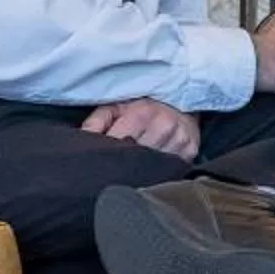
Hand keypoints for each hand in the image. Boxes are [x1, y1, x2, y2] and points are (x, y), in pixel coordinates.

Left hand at [79, 96, 200, 158]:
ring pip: (155, 167)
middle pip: (137, 158)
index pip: (119, 142)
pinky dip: (161, 172)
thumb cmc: (142, 107)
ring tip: (137, 166)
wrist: (180, 101)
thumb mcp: (116, 107)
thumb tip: (82, 140)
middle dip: (125, 164)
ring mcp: (180, 139)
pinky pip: (173, 170)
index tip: (102, 161)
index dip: (108, 154)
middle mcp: (163, 125)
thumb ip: (97, 122)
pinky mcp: (191, 151)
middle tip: (119, 167)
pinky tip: (155, 166)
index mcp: (141, 113)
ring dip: (144, 170)